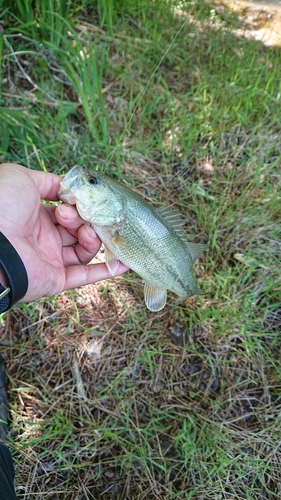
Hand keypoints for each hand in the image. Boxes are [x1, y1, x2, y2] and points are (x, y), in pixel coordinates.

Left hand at [0, 163, 127, 301]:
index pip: (68, 211)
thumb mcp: (22, 178)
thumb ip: (49, 181)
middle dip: (86, 220)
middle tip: (77, 216)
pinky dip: (106, 270)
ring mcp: (50, 259)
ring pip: (84, 250)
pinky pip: (84, 276)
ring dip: (94, 239)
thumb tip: (69, 188)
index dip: (79, 205)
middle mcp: (44, 238)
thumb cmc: (2, 206)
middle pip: (79, 229)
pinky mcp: (55, 280)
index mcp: (36, 216)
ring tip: (88, 232)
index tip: (84, 200)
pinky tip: (125, 263)